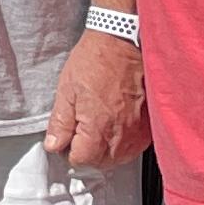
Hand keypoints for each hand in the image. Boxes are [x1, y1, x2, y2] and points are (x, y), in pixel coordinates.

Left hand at [39, 31, 149, 168]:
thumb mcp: (66, 89)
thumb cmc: (95, 60)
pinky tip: (116, 126)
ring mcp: (138, 130)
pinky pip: (136, 146)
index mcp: (97, 127)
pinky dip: (125, 143)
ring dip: (107, 150)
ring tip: (98, 128)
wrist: (123, 41)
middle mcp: (121, 133)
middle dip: (88, 153)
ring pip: (121, 158)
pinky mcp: (149, 124)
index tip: (67, 137)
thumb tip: (53, 145)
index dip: (69, 150)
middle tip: (81, 131)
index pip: (81, 160)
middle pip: (102, 163)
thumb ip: (60, 123)